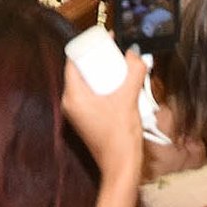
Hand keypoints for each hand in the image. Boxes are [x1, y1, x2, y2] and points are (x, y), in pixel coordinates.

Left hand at [60, 50, 151, 176]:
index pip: (73, 61)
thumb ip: (133, 72)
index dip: (88, 46)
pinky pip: (93, 94)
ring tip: (122, 65)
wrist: (121, 167)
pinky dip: (105, 86)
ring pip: (88, 83)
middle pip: (81, 70)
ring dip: (104, 73)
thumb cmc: (120, 136)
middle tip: (116, 51)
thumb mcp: (128, 98)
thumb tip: (135, 54)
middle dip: (99, 59)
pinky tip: (121, 84)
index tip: (105, 39)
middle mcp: (71, 103)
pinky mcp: (87, 119)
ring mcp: (78, 112)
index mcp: (73, 95)